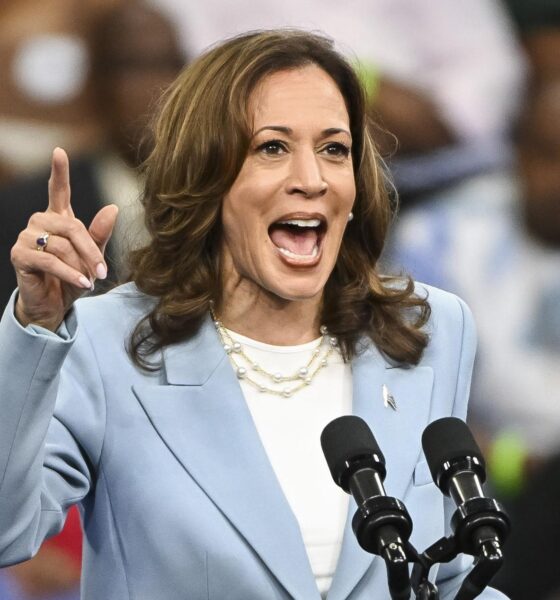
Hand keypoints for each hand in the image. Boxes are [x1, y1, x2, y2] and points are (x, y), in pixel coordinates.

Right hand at [10, 148, 117, 330]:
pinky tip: (83, 283)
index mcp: (58, 218)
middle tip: (104, 271)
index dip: (59, 172)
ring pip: (62, 246)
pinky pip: (50, 261)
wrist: (53, 304)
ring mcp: (27, 237)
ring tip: (90, 280)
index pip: (57, 190)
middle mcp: (39, 222)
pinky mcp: (19, 255)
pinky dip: (70, 273)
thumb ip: (100, 234)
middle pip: (72, 227)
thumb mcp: (91, 257)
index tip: (59, 151)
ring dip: (80, 266)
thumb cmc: (72, 277)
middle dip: (91, 251)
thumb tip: (113, 208)